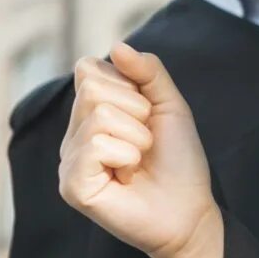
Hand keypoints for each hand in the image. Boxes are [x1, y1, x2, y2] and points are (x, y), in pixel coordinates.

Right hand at [58, 45, 216, 257]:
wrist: (190, 211)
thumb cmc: (179, 161)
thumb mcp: (170, 106)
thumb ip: (148, 72)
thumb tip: (117, 46)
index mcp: (91, 112)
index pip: (89, 69)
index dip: (128, 86)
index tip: (145, 114)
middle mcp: (74, 133)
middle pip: (93, 90)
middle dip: (136, 112)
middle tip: (146, 143)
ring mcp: (69, 160)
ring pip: (99, 116)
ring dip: (137, 138)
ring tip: (139, 162)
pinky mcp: (71, 184)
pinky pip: (95, 146)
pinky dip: (125, 157)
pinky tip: (127, 177)